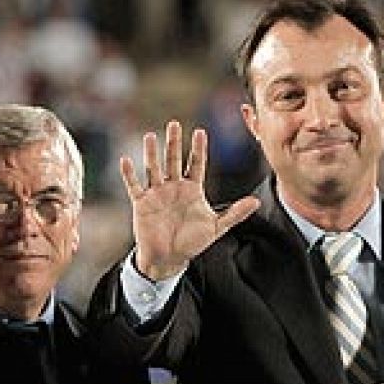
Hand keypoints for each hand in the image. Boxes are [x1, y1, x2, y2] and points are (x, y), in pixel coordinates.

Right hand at [122, 121, 257, 280]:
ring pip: (154, 168)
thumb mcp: (216, 227)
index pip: (196, 164)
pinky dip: (129, 174)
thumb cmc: (192, 242)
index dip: (198, 149)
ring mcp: (157, 193)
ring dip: (152, 153)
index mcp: (192, 189)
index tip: (200, 132)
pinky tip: (126, 161)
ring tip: (150, 136)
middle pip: (174, 160)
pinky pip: (135, 186)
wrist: (169, 259)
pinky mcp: (142, 203)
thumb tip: (256, 202)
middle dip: (174, 143)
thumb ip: (235, 213)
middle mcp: (174, 186)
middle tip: (174, 124)